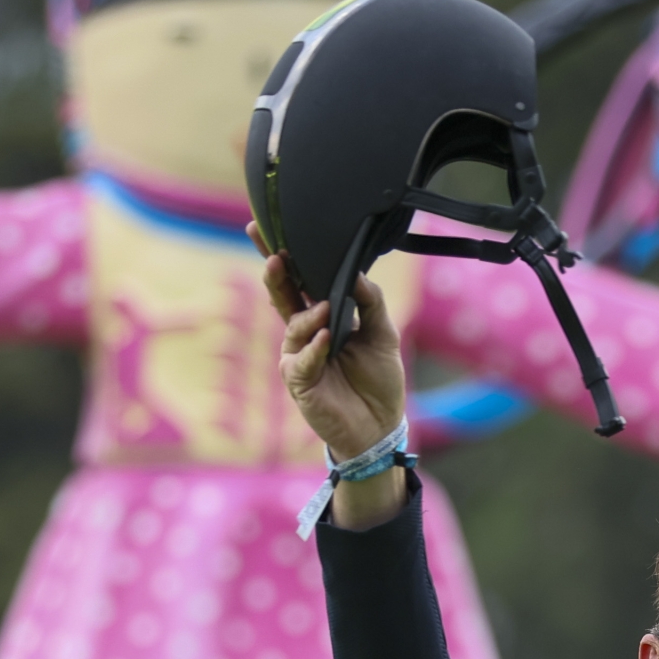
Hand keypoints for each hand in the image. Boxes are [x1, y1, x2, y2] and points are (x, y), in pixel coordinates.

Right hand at [259, 236, 405, 463]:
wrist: (380, 426)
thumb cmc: (378, 381)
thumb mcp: (383, 335)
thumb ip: (371, 303)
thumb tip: (356, 273)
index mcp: (322, 317)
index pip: (301, 283)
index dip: (286, 259)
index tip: (275, 231)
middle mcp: (304, 334)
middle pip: (283, 298)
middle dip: (276, 275)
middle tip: (276, 256)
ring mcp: (298, 357)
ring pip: (293, 327)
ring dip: (308, 316)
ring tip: (326, 310)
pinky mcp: (299, 382)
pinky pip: (301, 361)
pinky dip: (313, 348)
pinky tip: (326, 339)